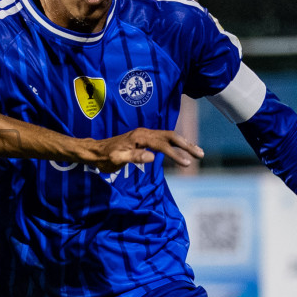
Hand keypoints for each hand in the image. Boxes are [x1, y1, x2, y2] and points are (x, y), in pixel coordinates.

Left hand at [83, 128, 202, 172]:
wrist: (95, 151)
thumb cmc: (105, 157)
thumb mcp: (117, 159)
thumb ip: (134, 157)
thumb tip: (152, 157)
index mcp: (140, 137)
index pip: (163, 145)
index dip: (176, 154)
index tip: (187, 163)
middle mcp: (144, 132)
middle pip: (171, 136)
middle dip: (187, 146)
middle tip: (201, 155)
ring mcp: (145, 134)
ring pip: (169, 136)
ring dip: (184, 144)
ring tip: (198, 153)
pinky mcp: (144, 138)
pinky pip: (164, 139)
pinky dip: (176, 144)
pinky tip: (183, 149)